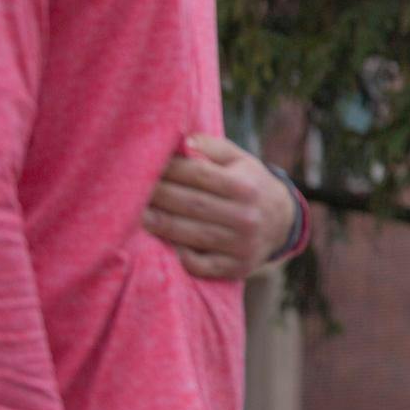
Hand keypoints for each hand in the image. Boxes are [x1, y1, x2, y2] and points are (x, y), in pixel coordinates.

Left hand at [142, 136, 297, 279]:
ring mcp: (240, 243)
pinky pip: (200, 264)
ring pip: (190, 234)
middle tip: (127, 189)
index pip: (199, 174)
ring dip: (158, 224)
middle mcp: (245, 215)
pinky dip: (177, 256)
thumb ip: (214, 148)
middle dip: (157, 196)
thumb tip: (183, 141)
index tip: (144, 164)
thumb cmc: (250, 185)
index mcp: (245, 185)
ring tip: (132, 215)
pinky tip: (158, 243)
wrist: (282, 223)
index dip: (169, 169)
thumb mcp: (242, 161)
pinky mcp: (235, 267)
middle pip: (190, 204)